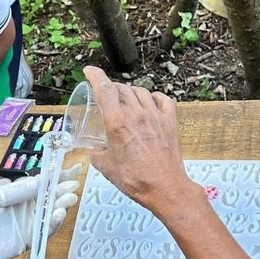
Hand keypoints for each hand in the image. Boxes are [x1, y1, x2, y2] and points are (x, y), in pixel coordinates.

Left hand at [0, 166, 80, 258]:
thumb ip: (19, 190)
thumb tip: (40, 179)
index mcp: (16, 195)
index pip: (39, 183)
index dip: (54, 176)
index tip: (70, 169)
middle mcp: (24, 208)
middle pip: (48, 197)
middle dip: (62, 189)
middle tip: (74, 183)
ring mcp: (28, 224)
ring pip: (50, 213)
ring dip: (61, 204)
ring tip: (69, 197)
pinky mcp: (29, 239)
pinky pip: (45, 230)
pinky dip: (54, 222)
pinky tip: (58, 213)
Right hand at [84, 66, 200, 214]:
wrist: (165, 187)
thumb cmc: (136, 179)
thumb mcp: (106, 168)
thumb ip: (97, 154)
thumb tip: (95, 151)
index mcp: (117, 122)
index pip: (104, 89)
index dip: (95, 76)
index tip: (89, 71)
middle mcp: (136, 114)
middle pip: (122, 89)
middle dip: (111, 88)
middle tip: (106, 94)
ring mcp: (155, 116)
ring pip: (141, 91)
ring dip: (130, 92)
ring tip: (126, 99)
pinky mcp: (170, 122)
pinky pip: (163, 100)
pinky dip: (154, 97)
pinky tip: (151, 102)